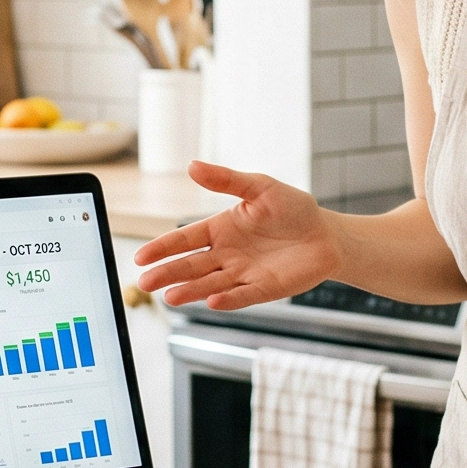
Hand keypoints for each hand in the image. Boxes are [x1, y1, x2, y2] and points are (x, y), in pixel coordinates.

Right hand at [132, 161, 339, 309]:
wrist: (326, 234)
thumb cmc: (292, 208)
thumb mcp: (259, 187)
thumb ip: (226, 180)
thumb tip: (192, 166)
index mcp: (220, 228)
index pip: (185, 240)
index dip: (163, 248)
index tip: (140, 258)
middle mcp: (226, 254)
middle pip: (191, 266)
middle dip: (168, 274)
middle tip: (145, 283)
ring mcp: (243, 273)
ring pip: (210, 284)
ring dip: (191, 291)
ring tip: (170, 297)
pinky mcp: (263, 289)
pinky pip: (242, 295)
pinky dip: (228, 299)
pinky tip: (212, 302)